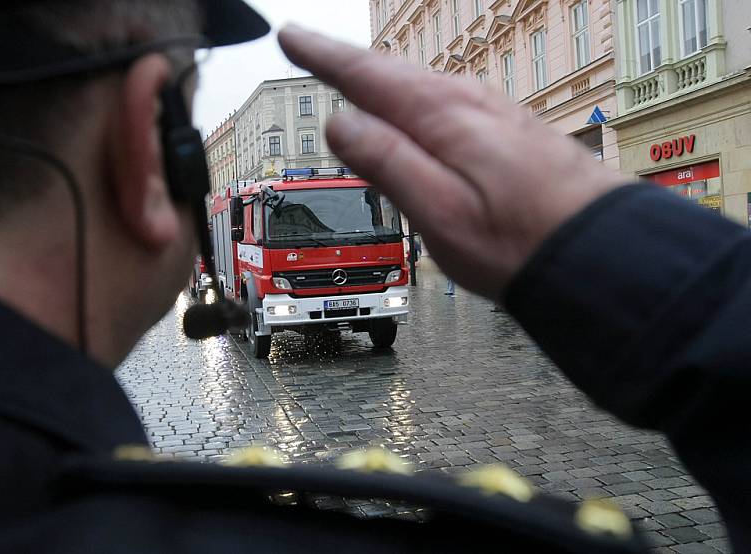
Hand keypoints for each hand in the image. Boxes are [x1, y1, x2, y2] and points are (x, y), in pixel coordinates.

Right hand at [278, 26, 624, 298]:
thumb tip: (341, 122)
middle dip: (348, 61)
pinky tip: (419, 111)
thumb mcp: (439, 212)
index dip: (323, 56)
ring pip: (424, 87)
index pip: (367, 76)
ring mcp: (495, 114)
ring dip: (384, 79)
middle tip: (312, 48)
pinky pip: (450, 103)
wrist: (599, 250)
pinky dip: (419, 100)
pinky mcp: (511, 132)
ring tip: (354, 76)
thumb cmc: (519, 241)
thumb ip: (387, 163)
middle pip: (394, 73)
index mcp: (442, 118)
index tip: (292, 36)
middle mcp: (470, 104)